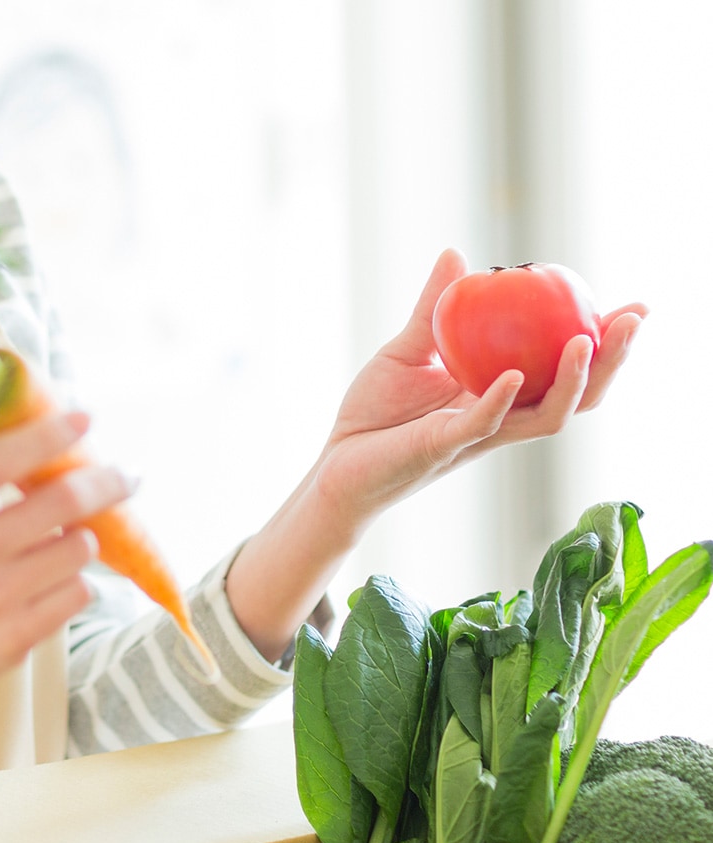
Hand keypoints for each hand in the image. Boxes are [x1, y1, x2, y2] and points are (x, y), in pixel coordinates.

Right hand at [0, 409, 134, 713]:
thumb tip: (28, 420)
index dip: (48, 436)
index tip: (86, 417)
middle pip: (61, 504)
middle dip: (107, 482)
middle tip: (128, 475)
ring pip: (78, 550)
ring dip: (82, 540)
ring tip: (61, 544)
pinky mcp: (12, 640)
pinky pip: (77, 594)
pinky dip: (73, 582)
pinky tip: (48, 584)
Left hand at [315, 247, 646, 522]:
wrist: (336, 462)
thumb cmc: (373, 414)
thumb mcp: (407, 350)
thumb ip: (435, 308)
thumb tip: (458, 254)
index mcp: (498, 395)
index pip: (563, 370)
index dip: (602, 344)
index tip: (632, 307)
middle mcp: (499, 419)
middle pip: (574, 397)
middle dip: (611, 362)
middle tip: (633, 322)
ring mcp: (476, 437)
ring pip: (543, 418)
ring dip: (572, 383)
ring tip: (590, 343)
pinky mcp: (442, 448)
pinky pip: (479, 426)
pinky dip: (499, 401)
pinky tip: (514, 376)